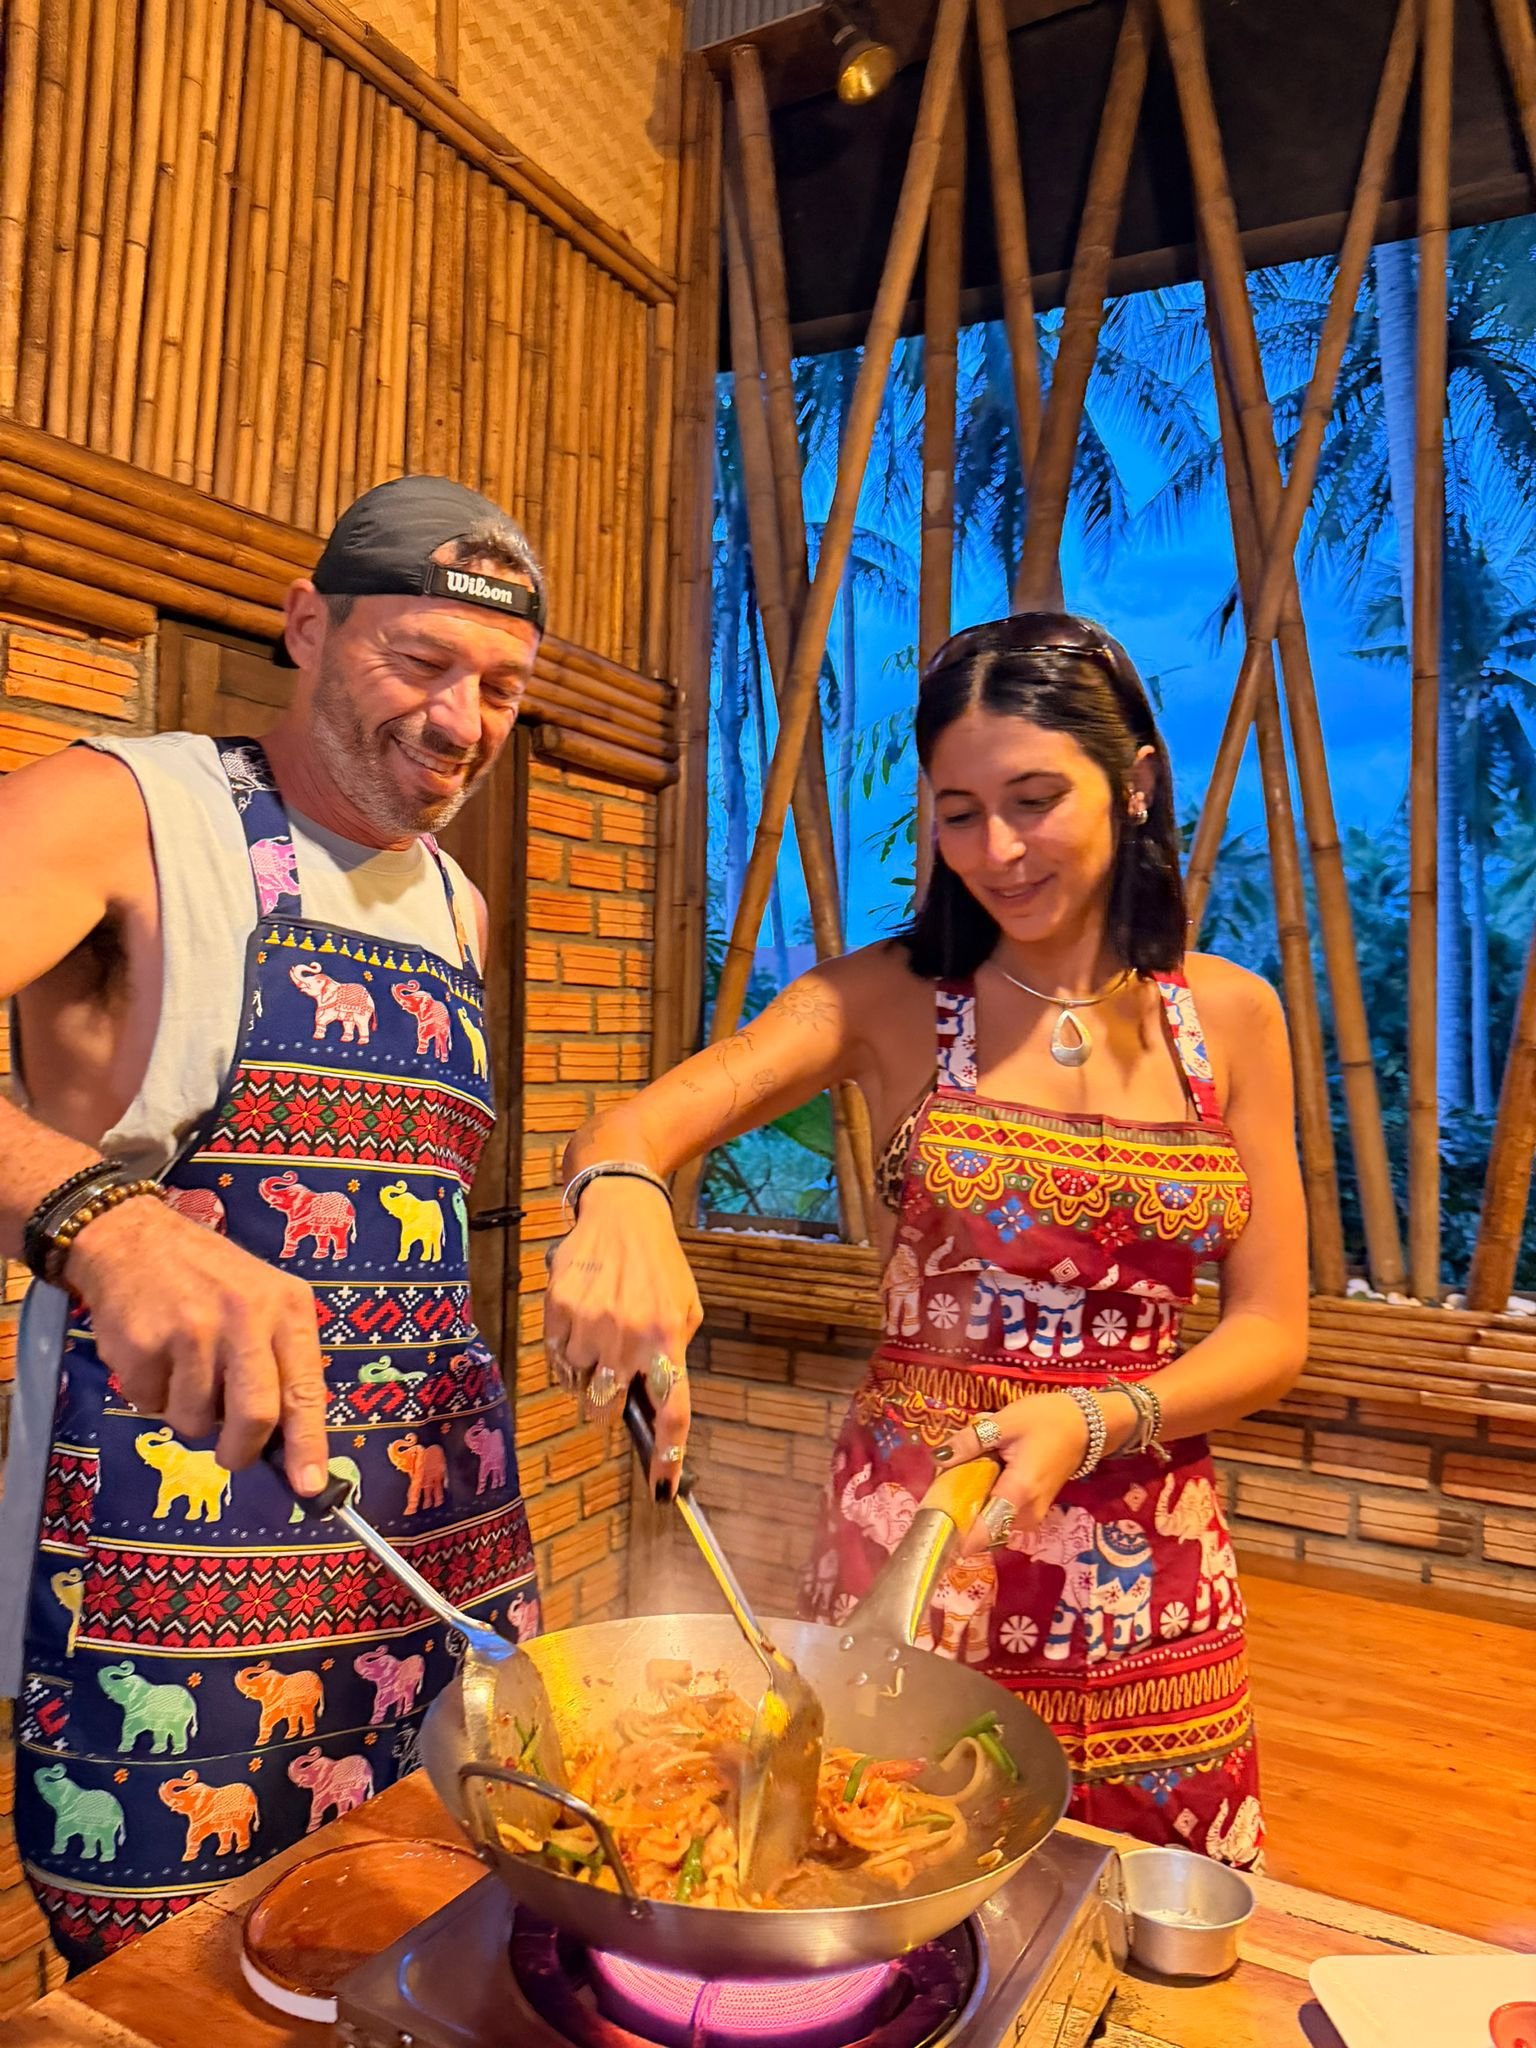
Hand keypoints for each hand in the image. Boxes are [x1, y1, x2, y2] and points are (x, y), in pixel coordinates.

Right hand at [65, 1196, 329, 1497]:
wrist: (134, 1238)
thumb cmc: (210, 1278)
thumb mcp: (263, 1300)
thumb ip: (280, 1361)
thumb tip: (288, 1444)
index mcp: (286, 1308)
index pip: (306, 1389)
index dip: (308, 1444)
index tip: (311, 1487)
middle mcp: (244, 1317)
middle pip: (255, 1416)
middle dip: (241, 1451)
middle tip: (230, 1455)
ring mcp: (192, 1331)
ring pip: (196, 1420)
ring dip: (188, 1414)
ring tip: (184, 1371)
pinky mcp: (144, 1345)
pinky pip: (150, 1406)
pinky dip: (151, 1397)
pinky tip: (154, 1358)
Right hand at [542, 1178, 699, 1495]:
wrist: (622, 1211)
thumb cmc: (658, 1266)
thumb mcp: (684, 1308)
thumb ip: (672, 1355)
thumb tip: (652, 1406)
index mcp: (668, 1338)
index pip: (673, 1411)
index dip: (668, 1455)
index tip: (662, 1490)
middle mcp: (629, 1335)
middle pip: (608, 1407)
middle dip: (608, 1402)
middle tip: (612, 1373)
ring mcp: (590, 1323)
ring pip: (577, 1383)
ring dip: (585, 1370)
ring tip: (598, 1331)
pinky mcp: (558, 1308)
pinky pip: (555, 1356)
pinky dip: (564, 1350)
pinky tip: (578, 1320)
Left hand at [939, 1392, 1090, 1552]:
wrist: (1086, 1424)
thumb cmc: (1046, 1420)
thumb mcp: (1005, 1422)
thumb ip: (971, 1441)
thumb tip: (938, 1456)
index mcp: (1019, 1492)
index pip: (983, 1532)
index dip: (956, 1536)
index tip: (933, 1527)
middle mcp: (1027, 1513)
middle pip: (983, 1528)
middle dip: (960, 1511)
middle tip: (944, 1483)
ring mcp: (1033, 1515)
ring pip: (992, 1523)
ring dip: (973, 1505)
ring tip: (964, 1475)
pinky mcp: (1034, 1511)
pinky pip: (1002, 1516)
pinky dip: (987, 1502)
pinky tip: (983, 1476)